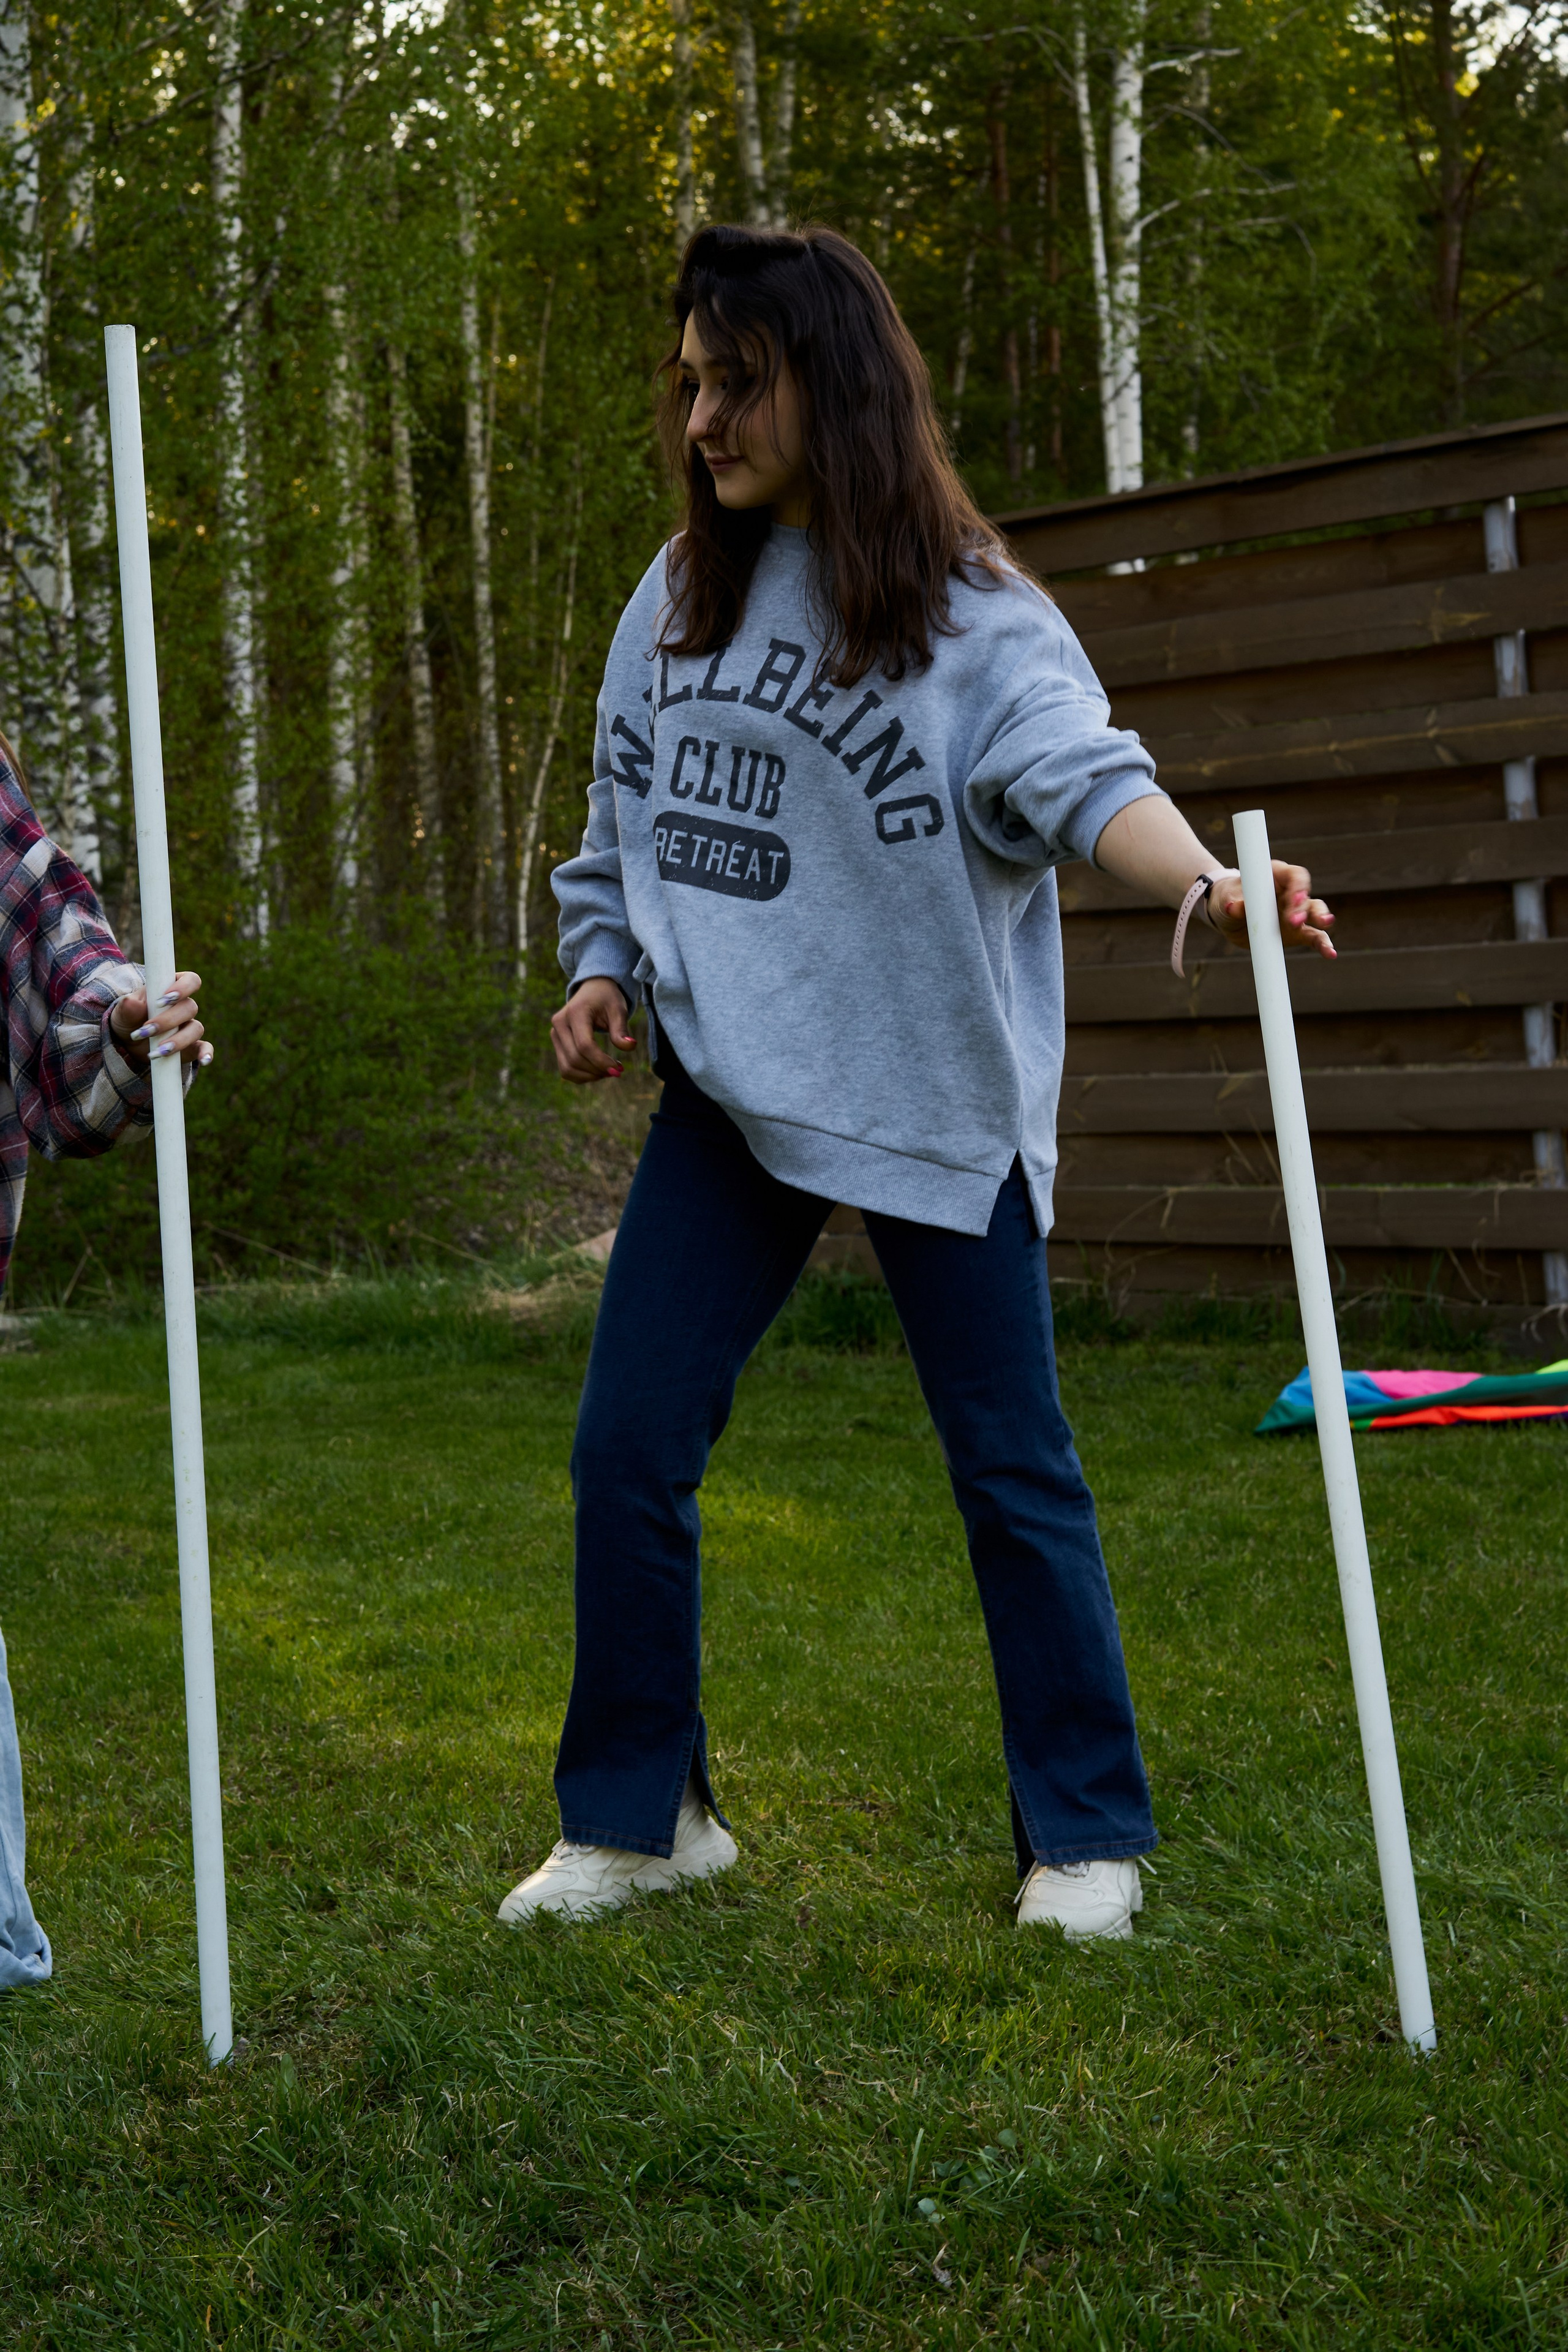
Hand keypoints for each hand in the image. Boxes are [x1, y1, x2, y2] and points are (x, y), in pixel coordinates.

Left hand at [110, 970, 212, 1066]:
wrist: (127, 1043)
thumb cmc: (128, 1019)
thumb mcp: (123, 1012)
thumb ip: (127, 1006)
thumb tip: (132, 1002)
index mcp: (172, 989)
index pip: (190, 980)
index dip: (182, 988)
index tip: (162, 1001)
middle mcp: (184, 1007)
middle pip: (190, 1007)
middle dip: (168, 1021)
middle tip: (146, 1031)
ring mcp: (189, 1027)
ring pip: (196, 1029)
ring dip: (178, 1041)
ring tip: (156, 1052)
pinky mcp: (191, 1046)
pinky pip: (205, 1048)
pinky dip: (206, 1053)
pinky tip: (204, 1061)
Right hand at [551, 977, 634, 1083]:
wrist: (592, 990)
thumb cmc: (607, 999)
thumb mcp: (618, 1009)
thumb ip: (621, 1029)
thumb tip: (630, 1047)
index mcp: (575, 1013)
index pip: (585, 1046)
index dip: (601, 1061)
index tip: (619, 1069)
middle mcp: (559, 1024)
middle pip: (575, 1059)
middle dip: (597, 1070)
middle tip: (617, 1071)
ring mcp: (555, 1034)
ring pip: (567, 1068)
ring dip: (589, 1076)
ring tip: (608, 1072)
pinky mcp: (557, 1044)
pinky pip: (565, 1069)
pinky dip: (582, 1076)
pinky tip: (598, 1071)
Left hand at [1208, 862, 1335, 960]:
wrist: (1227, 917)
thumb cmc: (1228, 898)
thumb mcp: (1226, 898)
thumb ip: (1232, 902)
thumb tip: (1233, 907)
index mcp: (1276, 877)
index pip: (1294, 876)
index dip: (1298, 886)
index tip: (1294, 899)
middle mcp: (1290, 893)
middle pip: (1305, 896)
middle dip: (1303, 908)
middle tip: (1294, 921)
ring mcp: (1295, 913)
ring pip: (1315, 913)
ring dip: (1320, 919)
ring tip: (1324, 925)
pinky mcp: (1297, 932)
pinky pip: (1314, 936)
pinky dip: (1322, 944)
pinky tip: (1330, 953)